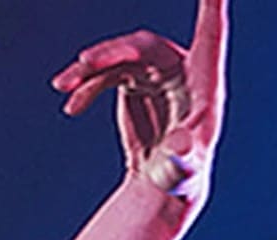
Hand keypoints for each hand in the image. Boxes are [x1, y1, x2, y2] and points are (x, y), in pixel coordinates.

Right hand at [51, 0, 227, 207]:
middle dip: (114, 52)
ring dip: (90, 70)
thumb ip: (182, 159)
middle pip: (145, 47)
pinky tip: (72, 107)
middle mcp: (182, 71)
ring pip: (120, 58)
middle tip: (85, 62)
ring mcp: (157, 73)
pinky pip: (107, 75)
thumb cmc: (181, 179)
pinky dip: (88, 88)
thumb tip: (181, 147)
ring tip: (63, 86)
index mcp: (204, 84)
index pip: (211, 35)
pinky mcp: (136, 81)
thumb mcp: (183, 171)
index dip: (213, 6)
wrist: (161, 185)